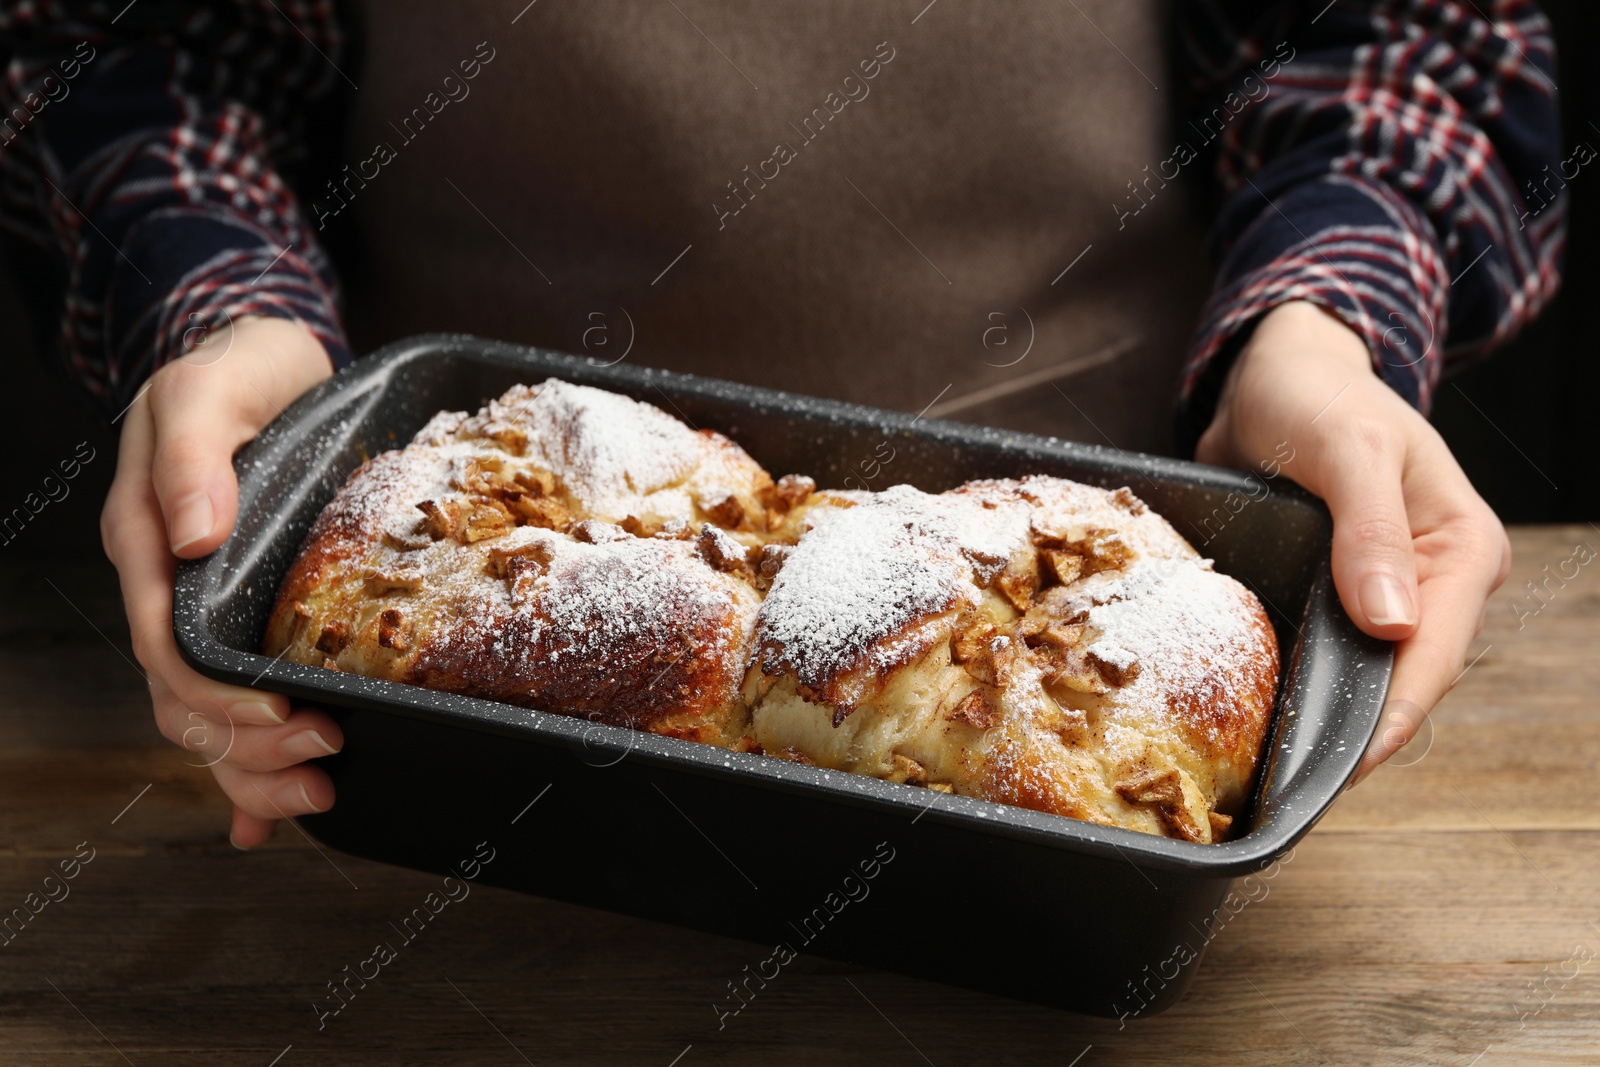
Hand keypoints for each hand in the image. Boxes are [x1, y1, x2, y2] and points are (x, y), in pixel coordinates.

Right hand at [102, 316, 339, 846]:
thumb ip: (189, 454)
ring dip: (254, 768)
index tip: (286, 711)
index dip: (217, 694)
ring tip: (321, 793)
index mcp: (150, 543)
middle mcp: (170, 589)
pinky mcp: (243, 617)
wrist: (270, 364)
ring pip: (207, 719)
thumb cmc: (236, 370)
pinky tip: (274, 816)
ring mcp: (204, 611)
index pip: (163, 645)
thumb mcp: (207, 389)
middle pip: (186, 699)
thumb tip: (195, 532)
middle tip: (327, 754)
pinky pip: (234, 705)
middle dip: (249, 744)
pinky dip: (250, 767)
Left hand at [1195, 301, 1510, 781]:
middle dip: (1355, 731)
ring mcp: (1386, 596)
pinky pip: (1328, 657)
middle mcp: (1433, 584)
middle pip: (1403, 681)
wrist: (1273, 376)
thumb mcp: (1346, 449)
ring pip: (1364, 678)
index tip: (1337, 768)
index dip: (1390, 719)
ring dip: (1325, 717)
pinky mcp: (1337, 599)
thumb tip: (1393, 623)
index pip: (1433, 656)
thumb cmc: (1316, 397)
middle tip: (1288, 783)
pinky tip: (1260, 717)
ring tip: (1270, 768)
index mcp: (1461, 550)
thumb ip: (1369, 530)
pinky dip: (1300, 685)